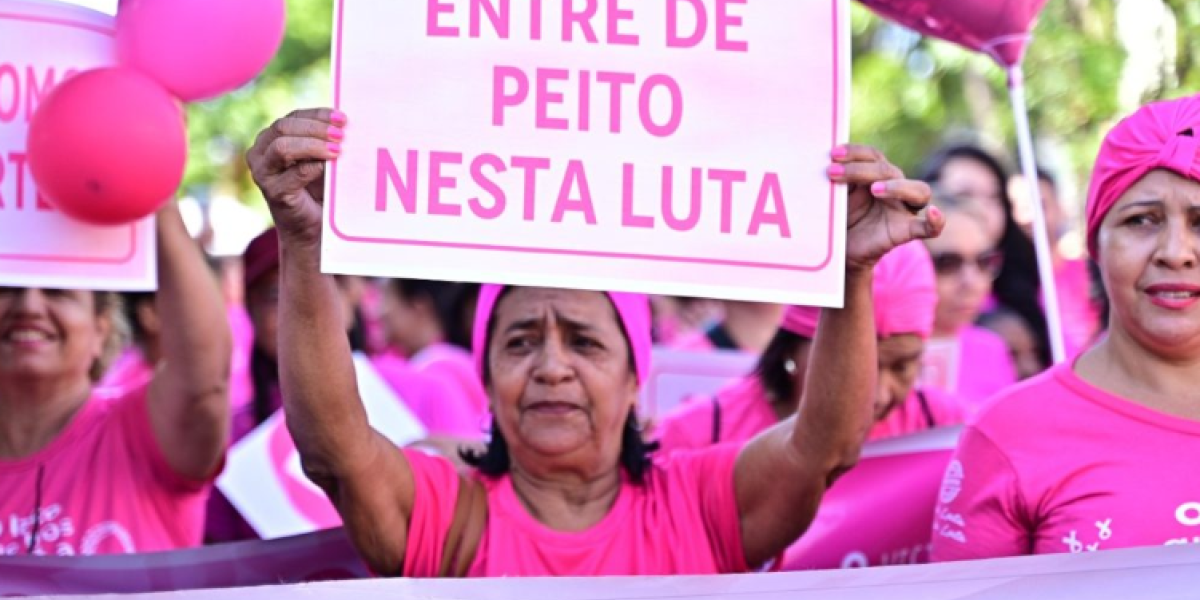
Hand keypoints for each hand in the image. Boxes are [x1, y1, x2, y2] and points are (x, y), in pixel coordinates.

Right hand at [246, 108, 345, 247]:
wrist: (312, 226)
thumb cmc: (318, 188)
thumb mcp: (320, 158)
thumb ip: (325, 140)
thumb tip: (345, 123)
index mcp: (271, 138)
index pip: (293, 117)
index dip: (317, 115)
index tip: (342, 118)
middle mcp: (260, 152)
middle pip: (283, 127)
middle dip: (315, 128)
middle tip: (341, 135)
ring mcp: (262, 172)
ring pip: (282, 147)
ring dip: (313, 145)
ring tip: (337, 150)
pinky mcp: (272, 192)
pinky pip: (293, 174)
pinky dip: (313, 167)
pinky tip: (328, 167)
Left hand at [827, 145, 943, 270]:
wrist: (845, 250)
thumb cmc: (843, 218)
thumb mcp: (837, 197)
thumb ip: (837, 181)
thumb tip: (825, 165)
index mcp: (878, 175)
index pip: (874, 156)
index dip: (855, 152)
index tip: (833, 155)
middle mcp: (896, 188)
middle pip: (890, 171)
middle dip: (860, 169)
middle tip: (834, 172)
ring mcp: (904, 209)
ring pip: (918, 190)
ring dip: (897, 187)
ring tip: (874, 189)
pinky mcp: (907, 231)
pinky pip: (929, 228)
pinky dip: (936, 221)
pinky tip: (934, 213)